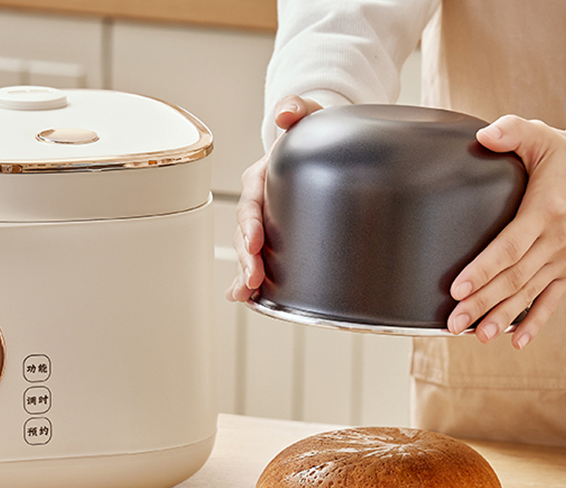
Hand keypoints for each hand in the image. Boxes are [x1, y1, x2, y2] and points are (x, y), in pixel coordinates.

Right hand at [227, 95, 323, 301]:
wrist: (321, 147)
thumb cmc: (312, 134)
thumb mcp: (309, 116)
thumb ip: (298, 110)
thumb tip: (286, 114)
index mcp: (261, 178)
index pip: (251, 202)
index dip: (250, 224)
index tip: (255, 242)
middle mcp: (259, 203)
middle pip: (244, 234)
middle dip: (246, 258)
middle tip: (252, 279)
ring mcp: (265, 222)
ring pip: (247, 251)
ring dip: (243, 274)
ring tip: (243, 294)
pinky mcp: (275, 238)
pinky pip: (260, 260)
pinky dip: (250, 281)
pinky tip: (249, 299)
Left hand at [447, 115, 565, 348]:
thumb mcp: (541, 138)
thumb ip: (512, 132)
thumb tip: (483, 136)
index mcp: (543, 212)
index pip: (508, 247)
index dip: (483, 269)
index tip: (459, 288)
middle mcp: (555, 241)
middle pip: (513, 278)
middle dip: (482, 302)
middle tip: (453, 322)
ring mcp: (563, 259)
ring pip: (529, 294)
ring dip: (502, 318)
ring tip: (477, 336)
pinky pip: (552, 301)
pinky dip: (535, 323)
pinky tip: (516, 342)